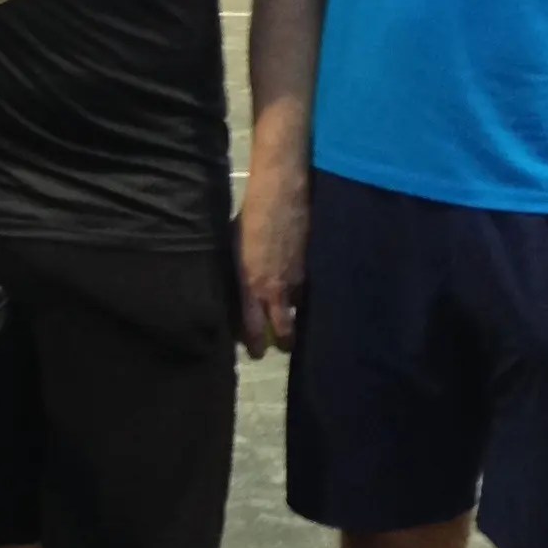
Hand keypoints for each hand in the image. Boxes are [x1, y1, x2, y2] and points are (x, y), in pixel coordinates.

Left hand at [236, 164, 307, 359]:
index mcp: (250, 285)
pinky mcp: (313, 267)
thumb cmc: (250, 217)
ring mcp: (298, 279)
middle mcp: (275, 289)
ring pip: (299, 310)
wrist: (282, 195)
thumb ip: (238, 273)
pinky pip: (309, 290)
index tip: (256, 352)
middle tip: (281, 344)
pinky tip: (301, 288)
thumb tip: (237, 289)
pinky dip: (305, 293)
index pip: (253, 329)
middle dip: (284, 341)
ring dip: (295, 314)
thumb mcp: (234, 248)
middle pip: (285, 331)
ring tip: (292, 315)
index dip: (255, 346)